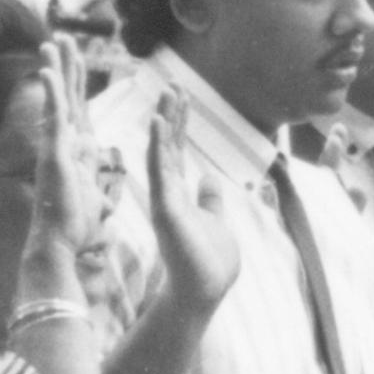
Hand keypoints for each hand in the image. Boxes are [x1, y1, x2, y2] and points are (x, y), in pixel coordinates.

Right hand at [19, 35, 102, 290]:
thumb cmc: (74, 227)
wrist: (59, 243)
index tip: (74, 58)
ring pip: (57, 100)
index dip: (76, 82)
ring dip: (55, 69)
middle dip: (65, 65)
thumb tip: (101, 193)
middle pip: (66, 95)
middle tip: (61, 36)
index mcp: (77, 149)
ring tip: (52, 42)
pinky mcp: (55, 154)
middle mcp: (63, 143)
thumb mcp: (93, 200)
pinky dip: (51, 94)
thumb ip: (97, 190)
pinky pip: (54, 119)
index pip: (78, 107)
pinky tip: (47, 71)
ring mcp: (56, 146)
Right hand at [144, 87, 241, 310]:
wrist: (205, 290)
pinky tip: (158, 121)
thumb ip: (209, 199)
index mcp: (179, 194)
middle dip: (170, 113)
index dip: (178, 122)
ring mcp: (164, 199)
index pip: (176, 150)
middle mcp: (168, 193)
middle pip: (168, 145)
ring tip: (165, 92)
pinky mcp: (165, 208)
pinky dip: (159, 145)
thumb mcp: (215, 220)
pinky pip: (160, 170)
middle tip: (171, 83)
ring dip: (164, 121)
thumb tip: (210, 178)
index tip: (180, 94)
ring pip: (162, 151)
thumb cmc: (210, 262)